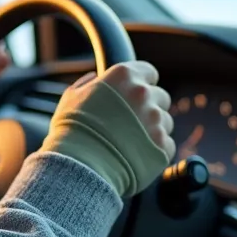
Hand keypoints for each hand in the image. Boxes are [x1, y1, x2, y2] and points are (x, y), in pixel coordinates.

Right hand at [40, 61, 175, 196]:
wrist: (78, 165)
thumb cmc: (71, 129)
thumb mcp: (71, 97)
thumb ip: (88, 84)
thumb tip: (94, 78)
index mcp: (124, 76)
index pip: (149, 72)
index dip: (141, 83)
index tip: (133, 95)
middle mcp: (144, 94)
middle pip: (160, 97)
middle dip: (148, 107)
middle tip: (130, 122)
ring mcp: (156, 120)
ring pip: (165, 122)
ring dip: (153, 129)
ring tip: (130, 142)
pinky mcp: (162, 146)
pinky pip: (166, 144)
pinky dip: (155, 150)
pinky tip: (135, 155)